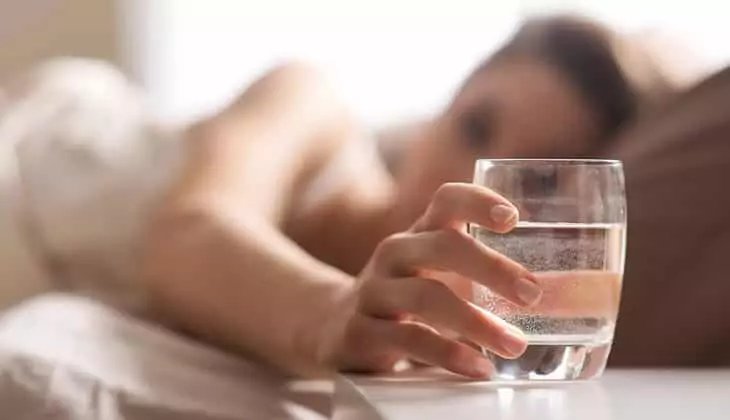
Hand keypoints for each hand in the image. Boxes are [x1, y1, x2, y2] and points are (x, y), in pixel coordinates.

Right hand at [333, 183, 541, 377]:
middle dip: (491, 267)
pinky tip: (478, 367)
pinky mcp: (361, 330)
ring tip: (514, 343)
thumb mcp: (432, 271)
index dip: (478, 202)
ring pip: (427, 296)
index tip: (513, 218)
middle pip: (441, 245)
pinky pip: (408, 338)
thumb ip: (478, 271)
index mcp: (419, 234)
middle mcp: (394, 253)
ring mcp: (374, 291)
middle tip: (532, 293)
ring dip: (477, 321)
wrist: (334, 324)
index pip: (446, 200)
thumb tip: (564, 293)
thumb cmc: (404, 296)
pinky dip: (448, 353)